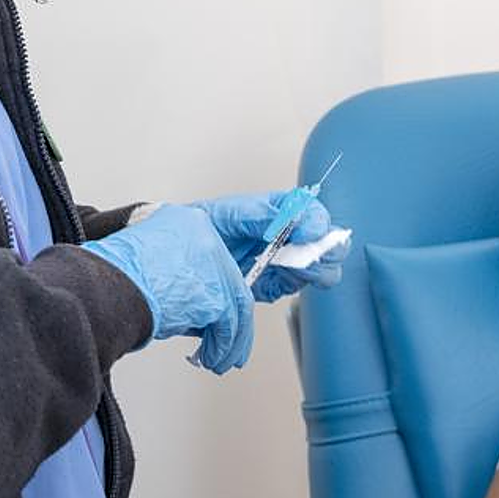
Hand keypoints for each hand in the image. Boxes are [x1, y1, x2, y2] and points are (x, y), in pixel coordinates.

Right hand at [82, 204, 253, 373]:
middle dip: (235, 314)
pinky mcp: (214, 292)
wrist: (99, 288)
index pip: (224, 239)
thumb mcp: (145, 259)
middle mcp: (203, 235)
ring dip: (230, 338)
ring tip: (221, 357)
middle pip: (232, 278)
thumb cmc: (109, 278)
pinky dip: (223, 347)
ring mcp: (212, 261)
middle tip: (231, 335)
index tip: (257, 268)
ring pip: (236, 303)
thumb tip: (191, 306)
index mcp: (186, 221)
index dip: (236, 262)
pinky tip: (213, 358)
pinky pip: (229, 326)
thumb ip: (174, 270)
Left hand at [191, 191, 348, 302]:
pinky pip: (291, 287)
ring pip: (317, 267)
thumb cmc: (195, 229)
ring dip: (312, 269)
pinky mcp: (268, 285)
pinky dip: (289, 285)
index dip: (316, 220)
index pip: (308, 210)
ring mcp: (277, 261)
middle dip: (325, 248)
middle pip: (324, 241)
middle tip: (311, 254)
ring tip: (295, 268)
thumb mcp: (227, 215)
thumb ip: (261, 215)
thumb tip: (291, 218)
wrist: (173, 262)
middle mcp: (281, 236)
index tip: (310, 231)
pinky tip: (276, 280)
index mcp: (274, 211)